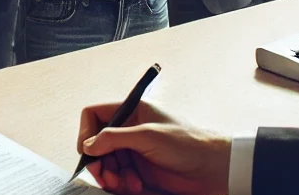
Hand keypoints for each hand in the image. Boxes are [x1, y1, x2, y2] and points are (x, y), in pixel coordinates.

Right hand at [77, 100, 230, 194]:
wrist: (211, 169)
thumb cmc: (186, 143)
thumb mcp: (147, 136)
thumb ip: (115, 138)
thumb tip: (89, 145)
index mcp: (131, 111)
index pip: (95, 114)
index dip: (87, 131)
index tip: (88, 150)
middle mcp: (130, 129)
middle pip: (97, 144)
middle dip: (99, 161)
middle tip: (105, 175)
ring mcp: (134, 151)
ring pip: (106, 164)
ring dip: (111, 176)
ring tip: (125, 183)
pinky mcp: (140, 170)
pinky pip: (119, 178)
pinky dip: (121, 185)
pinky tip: (135, 186)